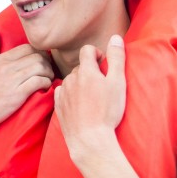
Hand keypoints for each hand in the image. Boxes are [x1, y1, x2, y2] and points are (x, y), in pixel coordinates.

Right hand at [0, 29, 53, 137]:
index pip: (27, 48)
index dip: (39, 54)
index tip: (42, 63)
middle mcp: (6, 67)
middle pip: (37, 56)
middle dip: (47, 63)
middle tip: (48, 72)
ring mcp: (12, 80)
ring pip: (40, 67)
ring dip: (48, 73)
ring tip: (47, 80)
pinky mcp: (17, 94)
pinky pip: (39, 81)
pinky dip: (46, 83)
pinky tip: (45, 88)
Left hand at [54, 36, 125, 161]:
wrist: (90, 139)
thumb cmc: (107, 112)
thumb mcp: (118, 83)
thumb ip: (116, 58)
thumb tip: (115, 37)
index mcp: (85, 71)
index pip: (87, 50)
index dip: (97, 54)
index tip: (104, 65)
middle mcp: (71, 79)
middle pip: (80, 66)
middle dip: (90, 71)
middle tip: (102, 86)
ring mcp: (62, 93)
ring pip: (71, 80)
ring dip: (80, 83)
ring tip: (92, 99)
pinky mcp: (58, 106)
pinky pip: (63, 93)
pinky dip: (71, 95)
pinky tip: (80, 105)